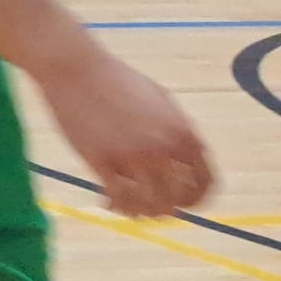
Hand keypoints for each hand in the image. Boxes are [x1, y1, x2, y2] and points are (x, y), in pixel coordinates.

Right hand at [45, 43, 213, 215]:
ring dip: (140, 212)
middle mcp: (163, 148)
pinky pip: (118, 197)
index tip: (183, 204)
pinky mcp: (101, 160)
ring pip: (148, 204)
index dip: (196, 200)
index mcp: (183, 133)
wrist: (75, 69)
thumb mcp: (161, 101)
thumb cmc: (117, 80)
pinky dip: (116, 206)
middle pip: (178, 200)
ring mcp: (132, 155)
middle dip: (167, 209)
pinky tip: (107, 201)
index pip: (205, 182)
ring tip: (128, 207)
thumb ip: (179, 131)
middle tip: (151, 206)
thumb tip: (189, 159)